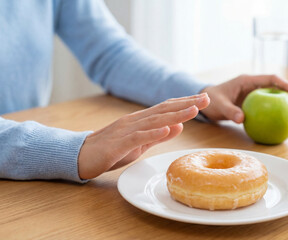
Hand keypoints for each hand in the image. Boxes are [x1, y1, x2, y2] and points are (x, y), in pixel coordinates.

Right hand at [78, 93, 209, 178]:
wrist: (81, 156)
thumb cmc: (111, 150)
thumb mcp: (140, 144)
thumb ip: (158, 136)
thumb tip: (179, 126)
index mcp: (141, 121)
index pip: (167, 109)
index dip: (185, 103)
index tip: (204, 99)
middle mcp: (135, 121)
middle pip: (164, 110)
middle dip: (186, 103)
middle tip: (206, 97)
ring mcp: (126, 130)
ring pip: (155, 120)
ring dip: (175, 115)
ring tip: (194, 110)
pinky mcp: (118, 143)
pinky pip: (138, 137)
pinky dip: (154, 133)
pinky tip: (168, 128)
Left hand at [200, 74, 287, 122]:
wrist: (204, 102)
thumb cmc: (211, 100)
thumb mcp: (219, 105)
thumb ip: (230, 111)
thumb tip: (242, 119)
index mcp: (247, 81)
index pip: (270, 78)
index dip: (285, 84)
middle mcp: (252, 85)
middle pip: (275, 87)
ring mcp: (252, 94)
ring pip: (272, 97)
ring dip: (282, 103)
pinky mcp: (251, 103)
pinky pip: (265, 107)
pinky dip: (272, 112)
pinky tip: (278, 124)